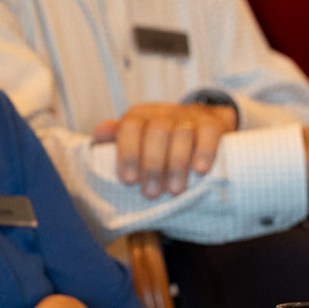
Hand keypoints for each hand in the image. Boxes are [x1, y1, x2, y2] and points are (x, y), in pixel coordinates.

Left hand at [91, 101, 238, 197]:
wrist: (201, 119)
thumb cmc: (159, 135)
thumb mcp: (136, 133)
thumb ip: (117, 136)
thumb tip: (97, 136)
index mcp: (139, 116)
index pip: (129, 128)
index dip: (128, 154)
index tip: (128, 181)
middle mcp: (162, 113)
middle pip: (155, 133)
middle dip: (152, 166)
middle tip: (150, 193)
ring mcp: (188, 118)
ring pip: (181, 135)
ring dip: (176, 164)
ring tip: (174, 190)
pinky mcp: (212, 124)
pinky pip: (208, 134)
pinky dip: (204, 152)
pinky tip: (200, 171)